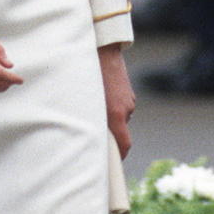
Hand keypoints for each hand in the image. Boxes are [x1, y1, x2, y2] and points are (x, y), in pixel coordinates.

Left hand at [99, 43, 134, 158]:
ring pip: (118, 117)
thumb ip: (89, 119)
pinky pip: (120, 106)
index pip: (124, 144)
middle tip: (92, 135)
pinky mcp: (128, 92)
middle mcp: (126, 109)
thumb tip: (88, 134)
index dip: (120, 156)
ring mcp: (129, 100)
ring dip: (108, 118)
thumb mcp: (84, 99)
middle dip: (108, 134)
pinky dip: (111, 107)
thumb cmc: (88, 74)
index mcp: (116, 114)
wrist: (103, 50)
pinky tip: (100, 98)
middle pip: (119, 131)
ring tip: (92, 109)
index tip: (113, 163)